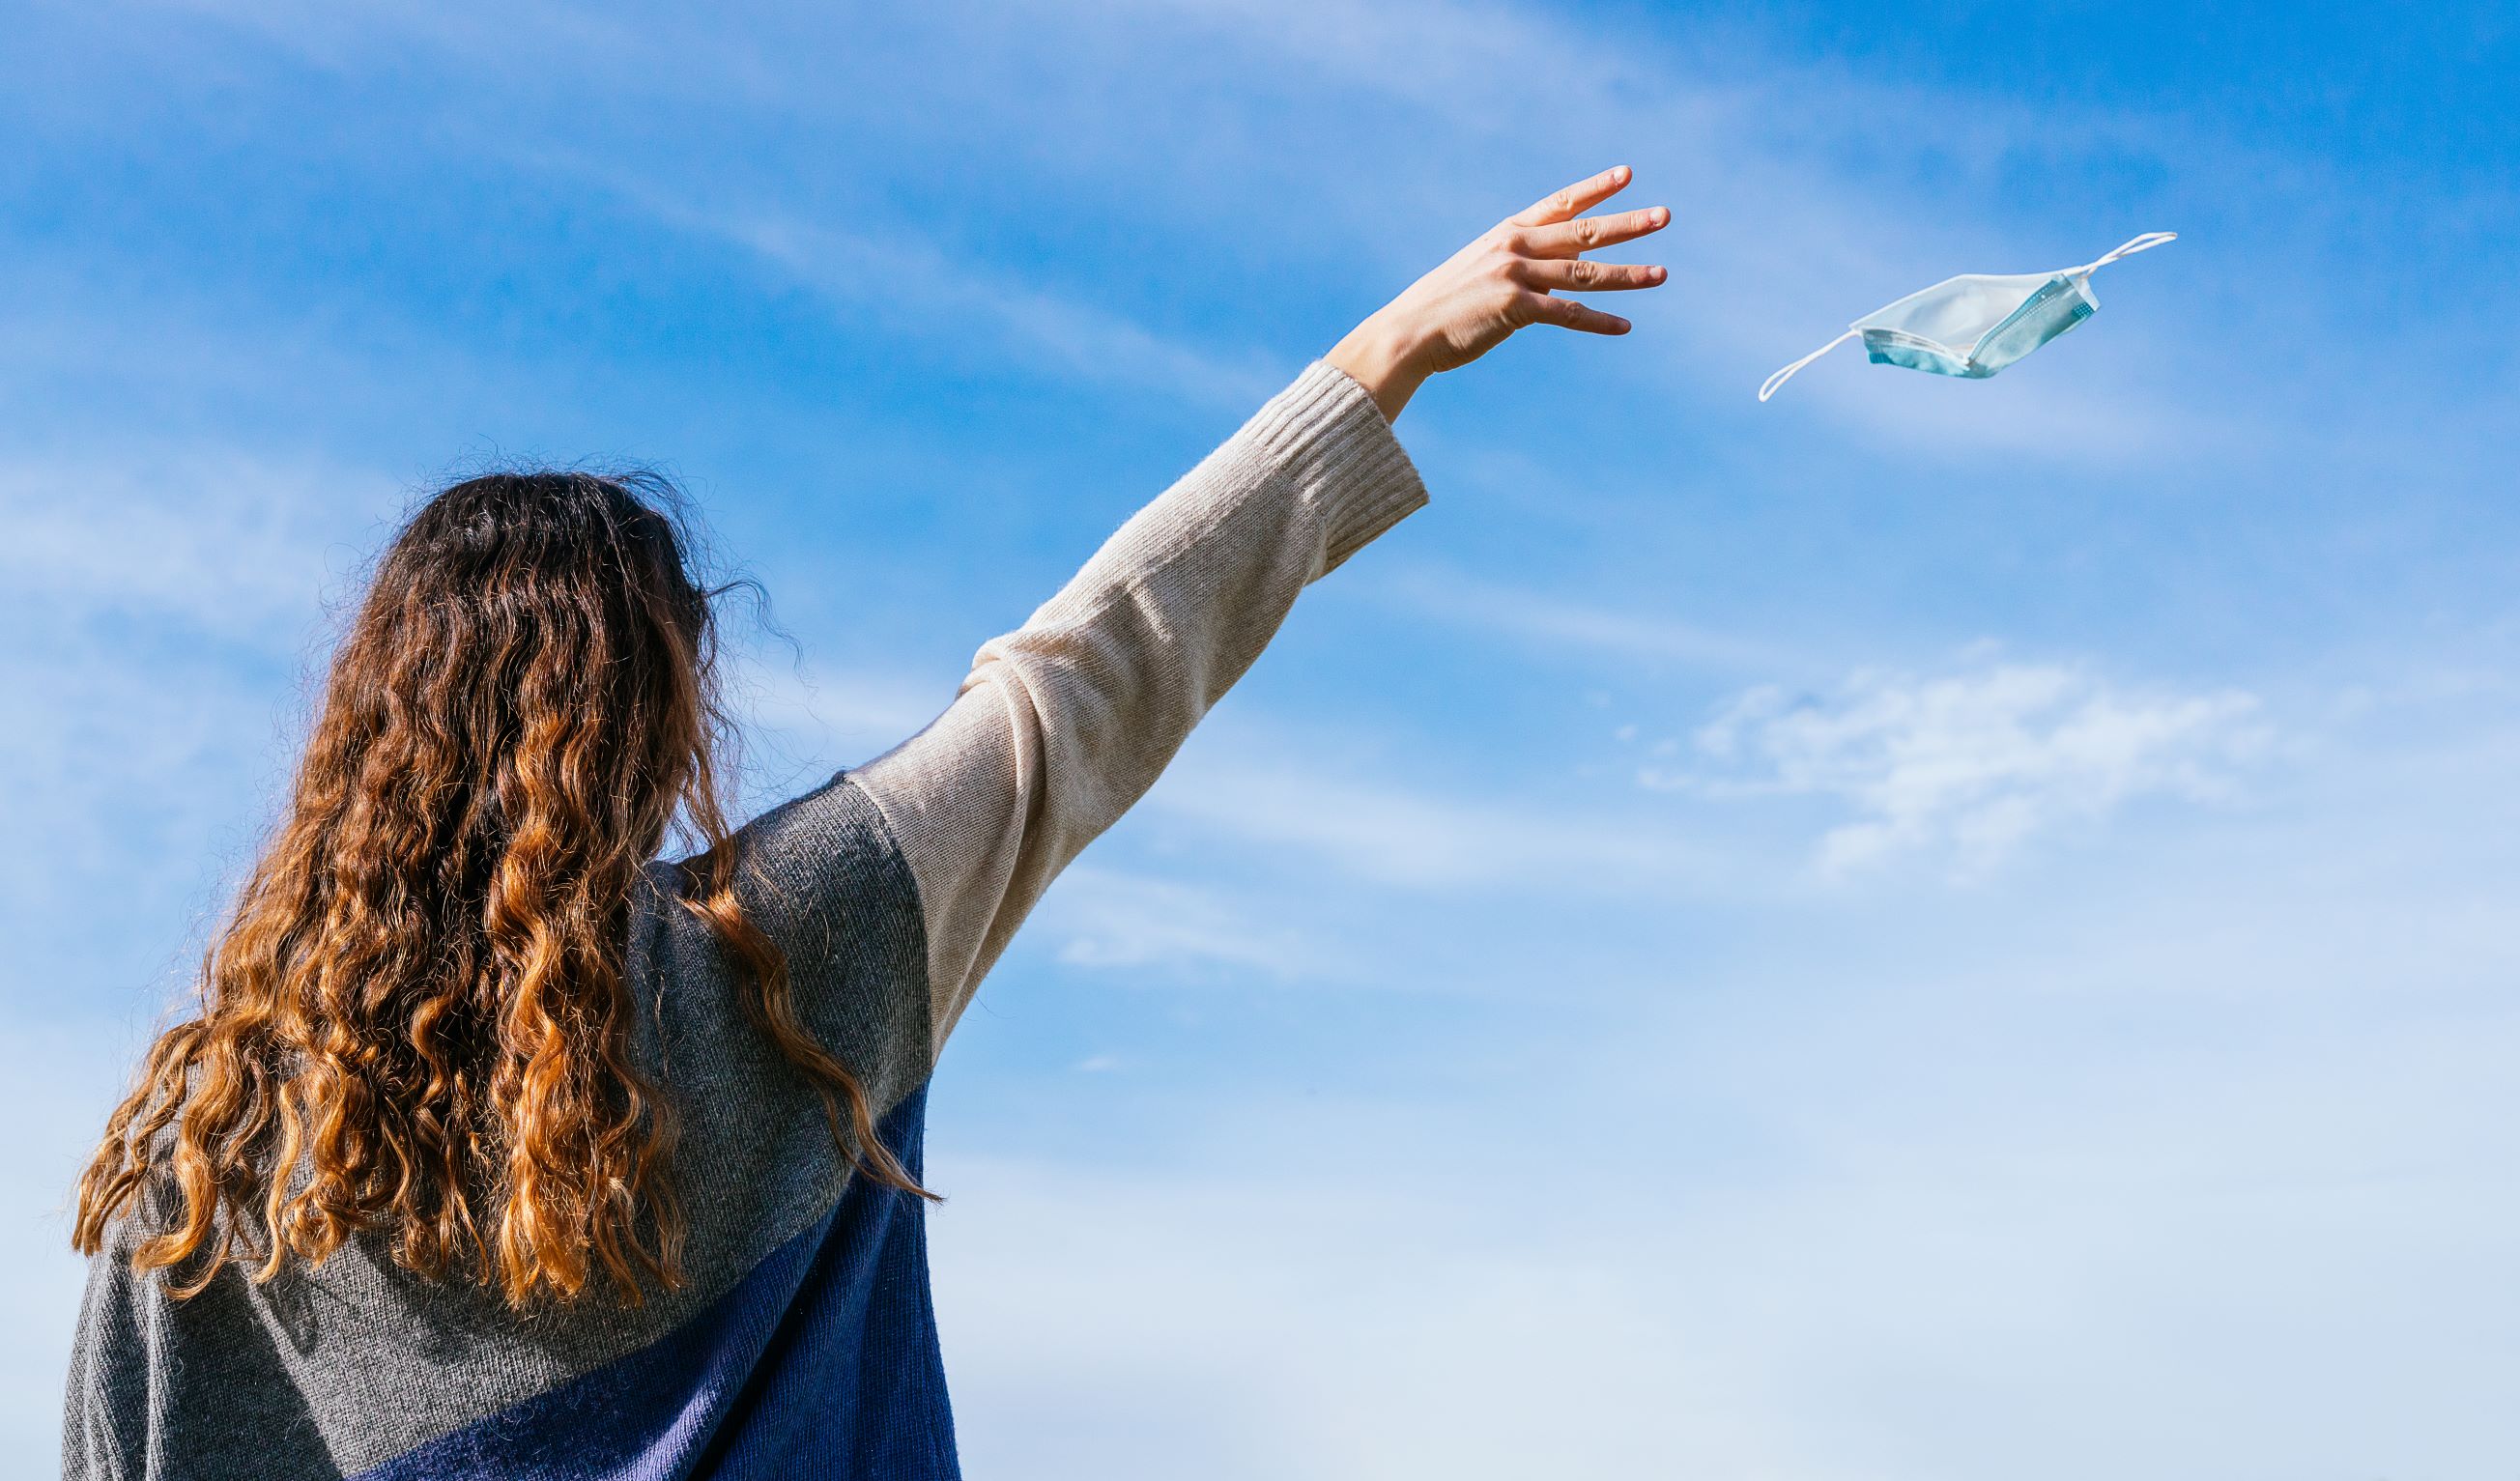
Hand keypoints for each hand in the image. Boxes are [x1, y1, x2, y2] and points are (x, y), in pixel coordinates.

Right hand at [1326, 164, 1669, 421]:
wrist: (1407, 333)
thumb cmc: (1441, 308)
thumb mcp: (1478, 272)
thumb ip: (1516, 266)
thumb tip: (1554, 274)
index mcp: (1506, 233)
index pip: (1561, 203)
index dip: (1595, 188)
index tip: (1627, 174)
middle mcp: (1514, 247)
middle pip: (1584, 232)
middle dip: (1628, 224)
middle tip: (1665, 215)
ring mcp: (1515, 275)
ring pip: (1584, 272)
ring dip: (1628, 275)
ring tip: (1662, 275)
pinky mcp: (1514, 308)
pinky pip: (1568, 313)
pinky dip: (1599, 322)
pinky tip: (1625, 327)